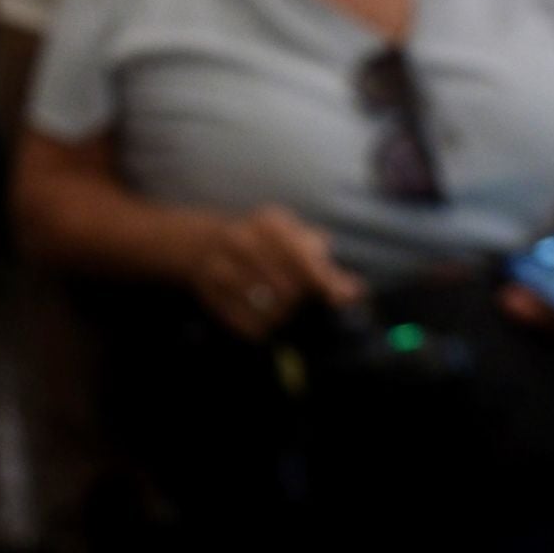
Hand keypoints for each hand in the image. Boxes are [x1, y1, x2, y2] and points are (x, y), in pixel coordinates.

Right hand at [183, 207, 365, 341]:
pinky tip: (265, 322)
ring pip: (268, 309)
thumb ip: (324, 264)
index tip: (341, 300)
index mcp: (268, 223)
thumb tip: (354, 291)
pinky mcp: (208, 293)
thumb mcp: (291, 238)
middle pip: (289, 289)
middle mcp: (241, 240)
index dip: (324, 282)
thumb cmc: (260, 242)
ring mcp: (219, 266)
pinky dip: (261, 329)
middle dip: (303, 302)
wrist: (199, 243)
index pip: (302, 257)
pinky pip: (246, 323)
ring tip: (284, 312)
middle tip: (304, 304)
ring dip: (284, 318)